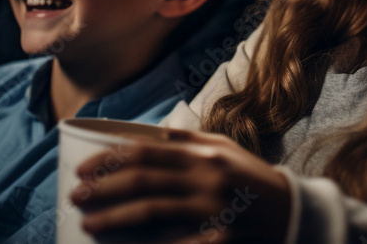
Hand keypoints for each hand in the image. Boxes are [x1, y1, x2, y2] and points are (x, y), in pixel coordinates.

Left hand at [73, 129, 290, 242]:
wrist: (290, 214)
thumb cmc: (250, 178)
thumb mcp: (224, 149)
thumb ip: (186, 141)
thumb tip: (147, 134)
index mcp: (204, 154)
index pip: (147, 152)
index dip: (110, 159)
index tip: (83, 168)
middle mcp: (207, 179)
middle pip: (144, 182)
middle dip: (103, 188)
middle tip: (75, 195)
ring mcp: (212, 212)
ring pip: (152, 212)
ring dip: (114, 218)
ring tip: (87, 222)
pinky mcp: (217, 239)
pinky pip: (172, 242)